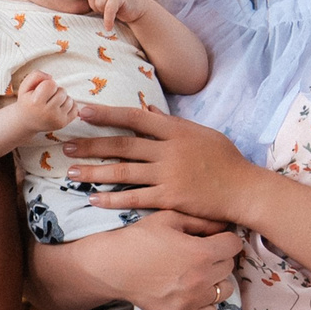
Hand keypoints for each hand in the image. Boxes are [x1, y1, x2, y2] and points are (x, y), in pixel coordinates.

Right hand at [13, 71, 75, 133]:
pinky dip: (69, 106)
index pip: (51, 84)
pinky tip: (58, 108)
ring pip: (70, 99)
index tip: (41, 91)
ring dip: (62, 99)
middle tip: (46, 98)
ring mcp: (56, 119)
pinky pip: (75, 108)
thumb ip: (36, 75)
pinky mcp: (63, 123)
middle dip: (55, 91)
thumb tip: (51, 77)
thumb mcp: (25, 86)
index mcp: (35, 102)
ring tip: (52, 104)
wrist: (26, 122)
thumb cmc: (27, 102)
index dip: (47, 84)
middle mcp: (47, 113)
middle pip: (62, 91)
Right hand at [54, 209, 241, 309]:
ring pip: (223, 290)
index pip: (234, 245)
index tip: (211, 240)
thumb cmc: (138, 239)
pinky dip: (205, 303)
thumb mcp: (168, 219)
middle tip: (198, 255)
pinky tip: (191, 292)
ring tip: (194, 274)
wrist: (111, 267)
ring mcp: (193, 300)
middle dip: (217, 259)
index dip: (223, 239)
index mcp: (201, 252)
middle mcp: (201, 279)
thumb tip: (225, 225)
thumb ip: (201, 221)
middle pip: (229, 267)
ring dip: (214, 281)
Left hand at [64, 103, 267, 225]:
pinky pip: (134, 198)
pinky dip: (112, 198)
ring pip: (123, 172)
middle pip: (123, 145)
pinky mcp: (170, 198)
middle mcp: (169, 151)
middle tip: (66, 145)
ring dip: (94, 172)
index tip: (82, 111)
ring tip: (71, 173)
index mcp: (176, 131)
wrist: (244, 189)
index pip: (134, 118)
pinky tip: (93, 198)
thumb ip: (171, 124)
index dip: (106, 114)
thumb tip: (147, 110)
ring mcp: (169, 175)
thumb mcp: (201, 134)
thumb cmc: (225, 159)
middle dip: (91, 145)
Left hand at [84, 0, 149, 33]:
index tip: (103, 8)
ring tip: (114, 11)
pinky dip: (108, 20)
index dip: (94, 5)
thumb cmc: (117, 6)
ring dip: (104, 12)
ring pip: (99, 3)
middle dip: (99, 8)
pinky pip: (108, 9)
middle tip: (109, 10)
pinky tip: (109, 27)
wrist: (139, 9)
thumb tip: (69, 1)